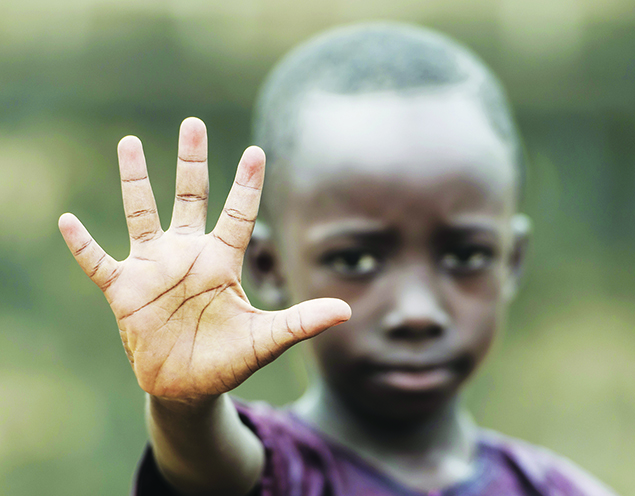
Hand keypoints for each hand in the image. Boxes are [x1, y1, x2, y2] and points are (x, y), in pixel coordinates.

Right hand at [59, 117, 350, 400]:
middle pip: (190, 197)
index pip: (238, 214)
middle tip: (193, 122)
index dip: (247, 184)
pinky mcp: (123, 290)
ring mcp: (153, 269)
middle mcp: (188, 255)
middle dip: (192, 161)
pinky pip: (97, 261)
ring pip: (141, 213)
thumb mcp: (266, 339)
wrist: (187, 387)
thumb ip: (301, 321)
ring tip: (130, 142)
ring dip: (135, 180)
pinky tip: (66, 220)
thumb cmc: (228, 360)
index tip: (257, 151)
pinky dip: (82, 244)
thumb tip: (346, 310)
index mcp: (222, 262)